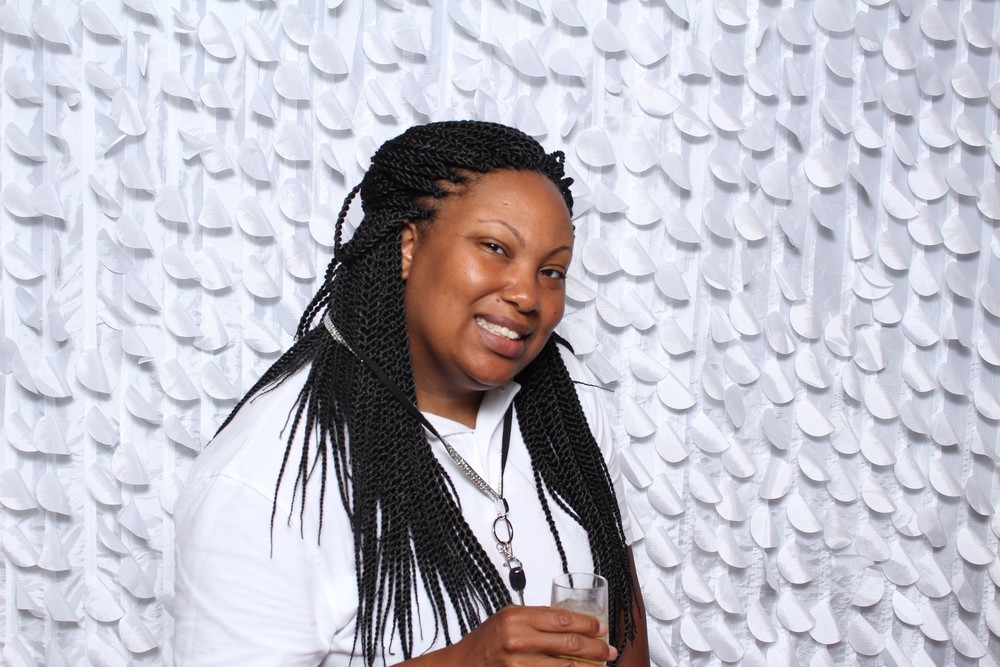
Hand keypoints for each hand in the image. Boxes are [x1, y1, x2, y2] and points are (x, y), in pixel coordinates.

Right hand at [447, 605, 617, 665]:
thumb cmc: (484, 641)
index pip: (562, 619)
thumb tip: (570, 621)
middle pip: (569, 643)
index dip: (588, 624)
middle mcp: (518, 640)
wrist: (462, 666)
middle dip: (596, 647)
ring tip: (602, 665)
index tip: (602, 628)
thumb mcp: (508, 618)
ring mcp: (519, 663)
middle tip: (609, 649)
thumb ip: (536, 618)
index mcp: (517, 618)